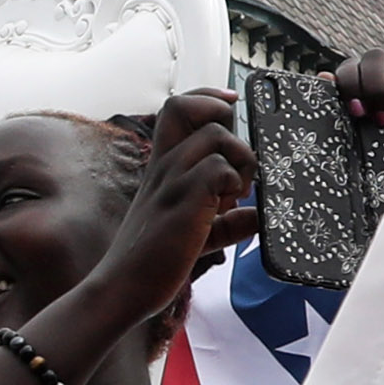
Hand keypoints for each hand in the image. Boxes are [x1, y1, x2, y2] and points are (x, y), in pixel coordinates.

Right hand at [92, 89, 260, 317]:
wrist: (125, 287)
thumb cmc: (156, 259)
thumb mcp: (199, 233)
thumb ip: (229, 221)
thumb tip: (258, 216)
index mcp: (162, 166)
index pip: (176, 108)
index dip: (205, 97)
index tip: (230, 103)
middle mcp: (163, 165)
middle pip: (183, 105)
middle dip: (218, 114)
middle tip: (232, 152)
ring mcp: (171, 180)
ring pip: (215, 136)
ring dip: (238, 158)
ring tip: (237, 190)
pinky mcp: (183, 200)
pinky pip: (219, 168)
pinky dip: (234, 182)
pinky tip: (230, 205)